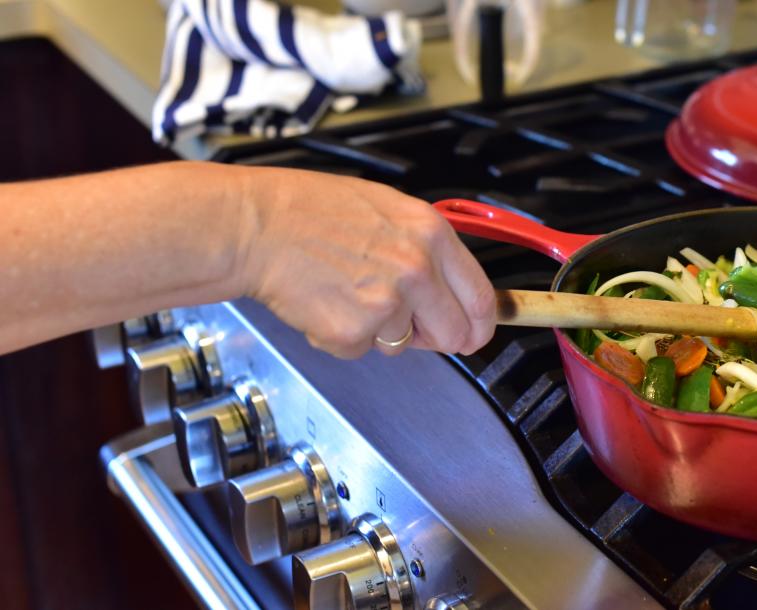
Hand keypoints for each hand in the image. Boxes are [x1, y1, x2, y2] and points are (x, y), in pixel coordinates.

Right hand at [237, 167, 495, 357]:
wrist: (256, 225)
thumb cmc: (310, 211)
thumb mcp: (388, 209)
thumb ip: (428, 248)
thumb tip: (454, 290)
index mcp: (431, 233)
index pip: (482, 297)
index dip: (479, 324)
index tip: (473, 333)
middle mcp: (416, 268)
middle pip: (454, 334)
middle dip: (432, 336)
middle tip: (399, 318)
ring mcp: (387, 302)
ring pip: (403, 344)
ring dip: (377, 330)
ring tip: (344, 290)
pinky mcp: (353, 331)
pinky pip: (361, 350)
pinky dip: (341, 335)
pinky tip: (324, 301)